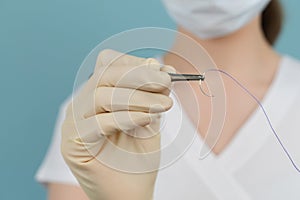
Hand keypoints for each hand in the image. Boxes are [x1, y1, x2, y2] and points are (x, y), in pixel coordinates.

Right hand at [61, 49, 174, 199]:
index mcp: (98, 96)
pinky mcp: (72, 144)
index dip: (136, 64)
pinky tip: (147, 119)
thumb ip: (151, 95)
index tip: (165, 72)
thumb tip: (159, 66)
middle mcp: (82, 106)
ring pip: (101, 95)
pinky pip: (97, 122)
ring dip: (138, 97)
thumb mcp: (149, 119)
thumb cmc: (137, 158)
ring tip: (163, 105)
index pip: (108, 64)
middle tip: (166, 82)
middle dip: (140, 76)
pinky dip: (125, 117)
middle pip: (104, 75)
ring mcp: (73, 124)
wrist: (129, 193)